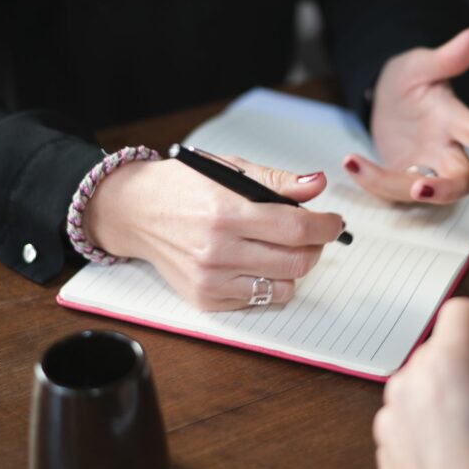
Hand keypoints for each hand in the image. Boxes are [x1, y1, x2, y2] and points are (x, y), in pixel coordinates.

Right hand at [83, 157, 343, 309]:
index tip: (334, 222)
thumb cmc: (184, 186)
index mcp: (227, 213)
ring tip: (282, 248)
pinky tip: (254, 261)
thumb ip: (277, 181)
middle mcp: (218, 250)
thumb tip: (317, 185)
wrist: (135, 211)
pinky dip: (267, 283)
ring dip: (294, 267)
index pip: (296, 228)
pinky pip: (259, 299)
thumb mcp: (229, 169)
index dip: (326, 226)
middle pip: (296, 261)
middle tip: (311, 233)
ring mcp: (211, 279)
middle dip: (315, 246)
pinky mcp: (205, 298)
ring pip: (283, 287)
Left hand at [345, 28, 468, 203]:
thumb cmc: (411, 81)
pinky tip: (350, 163)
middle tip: (421, 189)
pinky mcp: (401, 178)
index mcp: (454, 118)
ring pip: (422, 193)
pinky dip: (371, 182)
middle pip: (461, 180)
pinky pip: (391, 192)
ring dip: (392, 186)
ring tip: (355, 163)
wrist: (384, 98)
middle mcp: (446, 148)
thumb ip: (446, 57)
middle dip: (445, 189)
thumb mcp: (420, 66)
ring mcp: (424, 167)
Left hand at [373, 298, 468, 468]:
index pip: (464, 313)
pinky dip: (439, 409)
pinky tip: (467, 441)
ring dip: (462, 383)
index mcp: (446, 366)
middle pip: (445, 345)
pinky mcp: (386, 440)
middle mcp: (410, 381)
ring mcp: (392, 412)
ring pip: (428, 377)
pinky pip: (414, 408)